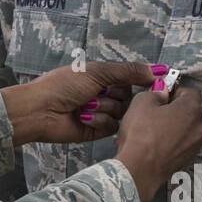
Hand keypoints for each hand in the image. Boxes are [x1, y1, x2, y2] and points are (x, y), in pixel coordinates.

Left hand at [0, 60, 155, 144]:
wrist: (41, 110)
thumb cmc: (65, 85)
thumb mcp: (97, 71)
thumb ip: (127, 71)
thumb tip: (157, 70)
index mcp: (103, 76)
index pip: (132, 77)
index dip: (143, 79)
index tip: (160, 80)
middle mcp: (105, 94)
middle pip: (130, 96)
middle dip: (118, 94)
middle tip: (101, 92)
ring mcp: (103, 113)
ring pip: (123, 112)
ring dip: (106, 107)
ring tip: (86, 105)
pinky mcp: (99, 131)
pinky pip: (113, 126)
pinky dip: (100, 120)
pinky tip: (85, 117)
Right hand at [113, 87, 201, 201]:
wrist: (139, 169)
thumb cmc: (141, 131)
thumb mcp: (141, 102)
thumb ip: (155, 93)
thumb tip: (162, 94)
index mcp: (192, 108)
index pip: (191, 91)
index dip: (175, 90)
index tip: (160, 95)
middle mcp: (201, 126)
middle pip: (191, 110)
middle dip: (176, 108)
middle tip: (155, 112)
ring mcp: (196, 145)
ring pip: (187, 128)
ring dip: (175, 125)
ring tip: (154, 130)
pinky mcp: (189, 160)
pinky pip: (182, 143)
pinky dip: (173, 141)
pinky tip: (156, 144)